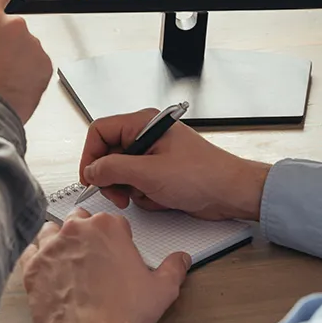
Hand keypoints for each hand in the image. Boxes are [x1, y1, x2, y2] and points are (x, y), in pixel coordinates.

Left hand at [21, 209, 190, 322]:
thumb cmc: (122, 313)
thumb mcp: (161, 290)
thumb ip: (174, 269)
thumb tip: (182, 260)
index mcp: (108, 227)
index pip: (112, 221)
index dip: (116, 238)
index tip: (117, 252)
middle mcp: (77, 230)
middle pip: (79, 219)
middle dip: (86, 233)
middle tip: (93, 256)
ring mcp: (51, 246)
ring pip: (51, 230)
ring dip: (59, 241)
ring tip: (68, 260)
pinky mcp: (32, 266)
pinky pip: (30, 251)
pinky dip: (37, 258)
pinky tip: (46, 270)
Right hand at [79, 108, 270, 219]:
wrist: (231, 193)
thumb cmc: (203, 175)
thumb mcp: (149, 173)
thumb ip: (113, 169)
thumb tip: (91, 170)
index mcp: (144, 123)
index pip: (100, 131)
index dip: (90, 155)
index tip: (89, 178)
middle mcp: (146, 135)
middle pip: (108, 154)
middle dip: (111, 178)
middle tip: (117, 195)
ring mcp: (153, 155)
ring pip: (121, 172)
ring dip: (129, 189)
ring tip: (146, 196)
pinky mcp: (160, 173)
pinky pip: (137, 184)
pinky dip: (144, 195)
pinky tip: (160, 198)